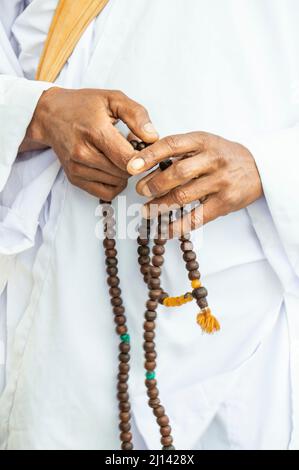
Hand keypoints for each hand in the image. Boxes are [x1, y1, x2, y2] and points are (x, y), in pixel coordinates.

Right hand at [22, 87, 157, 199]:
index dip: (144, 157)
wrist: (51, 115)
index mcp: (95, 132)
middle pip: (124, 173)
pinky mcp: (75, 179)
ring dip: (124, 172)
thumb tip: (153, 137)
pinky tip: (112, 167)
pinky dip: (115, 183)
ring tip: (118, 154)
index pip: (128, 159)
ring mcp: (77, 169)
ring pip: (117, 183)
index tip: (145, 148)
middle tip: (130, 147)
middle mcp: (83, 153)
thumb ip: (137, 115)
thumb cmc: (83, 105)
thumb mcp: (113, 99)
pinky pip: (106, 192)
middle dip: (134, 162)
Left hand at [127, 132, 262, 235]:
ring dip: (160, 206)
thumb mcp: (204, 144)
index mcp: (203, 141)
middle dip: (154, 184)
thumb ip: (178, 151)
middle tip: (140, 191)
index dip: (149, 156)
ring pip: (184, 196)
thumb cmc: (222, 156)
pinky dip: (177, 226)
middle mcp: (213, 159)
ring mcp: (221, 181)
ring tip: (146, 211)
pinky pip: (197, 218)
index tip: (131, 166)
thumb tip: (141, 163)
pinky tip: (164, 230)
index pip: (171, 145)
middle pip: (177, 173)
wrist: (259, 167)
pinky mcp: (226, 203)